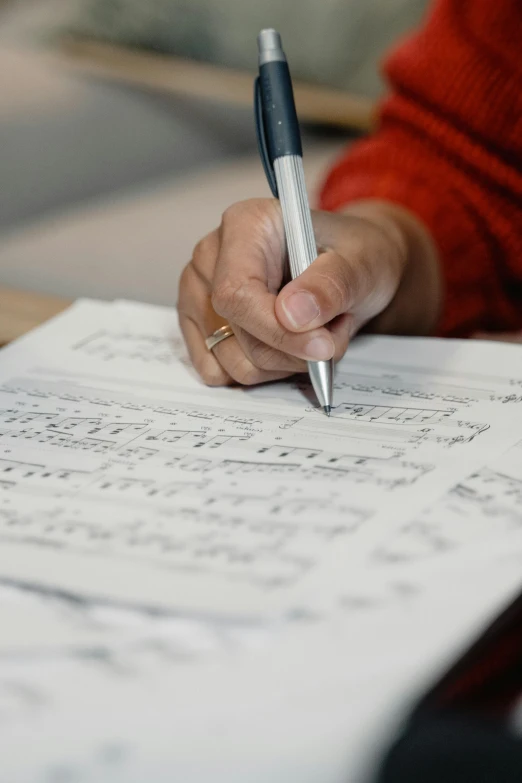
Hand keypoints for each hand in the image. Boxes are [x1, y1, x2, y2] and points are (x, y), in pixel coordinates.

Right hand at [177, 198, 439, 385]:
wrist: (350, 271)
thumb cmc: (354, 257)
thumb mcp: (361, 265)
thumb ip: (330, 285)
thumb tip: (291, 314)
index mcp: (244, 225)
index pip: (237, 293)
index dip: (277, 331)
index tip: (322, 346)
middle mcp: (211, 257)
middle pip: (238, 334)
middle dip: (295, 350)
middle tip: (333, 330)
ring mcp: (198, 295)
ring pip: (236, 362)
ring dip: (286, 362)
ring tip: (314, 331)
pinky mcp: (199, 328)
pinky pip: (226, 374)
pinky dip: (266, 372)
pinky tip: (287, 345)